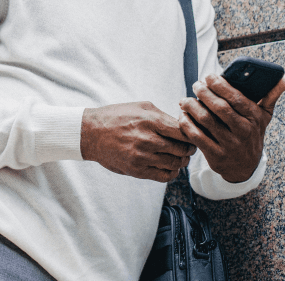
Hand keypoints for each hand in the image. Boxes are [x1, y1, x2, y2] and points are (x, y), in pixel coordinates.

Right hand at [81, 101, 196, 182]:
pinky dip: (172, 172)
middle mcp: (147, 140)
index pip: (182, 131)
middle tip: (189, 147)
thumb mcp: (141, 107)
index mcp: (150, 121)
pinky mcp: (136, 171)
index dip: (192, 133)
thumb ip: (163, 115)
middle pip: (182, 149)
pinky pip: (163, 176)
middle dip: (189, 148)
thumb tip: (183, 123)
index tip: (192, 133)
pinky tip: (170, 166)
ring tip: (180, 156)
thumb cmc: (118, 116)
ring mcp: (142, 157)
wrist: (92, 133)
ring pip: (175, 164)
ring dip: (182, 161)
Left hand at [179, 73, 284, 182]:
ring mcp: (230, 145)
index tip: (208, 76)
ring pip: (206, 121)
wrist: (246, 167)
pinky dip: (187, 124)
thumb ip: (271, 95)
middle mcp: (243, 131)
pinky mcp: (216, 156)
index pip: (237, 98)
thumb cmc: (252, 133)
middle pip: (219, 108)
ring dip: (192, 107)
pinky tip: (183, 116)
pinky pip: (197, 137)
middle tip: (195, 85)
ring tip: (185, 100)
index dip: (220, 85)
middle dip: (204, 93)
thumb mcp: (264, 116)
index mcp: (254, 118)